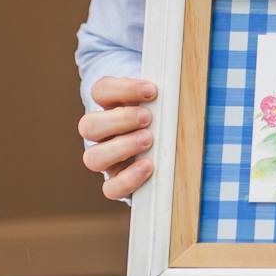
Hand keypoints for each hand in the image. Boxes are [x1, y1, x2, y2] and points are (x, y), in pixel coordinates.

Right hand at [78, 77, 158, 199]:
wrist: (167, 148)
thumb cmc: (166, 117)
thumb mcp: (163, 103)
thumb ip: (167, 96)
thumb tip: (187, 87)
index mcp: (110, 106)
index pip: (101, 91)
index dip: (122, 89)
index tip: (152, 90)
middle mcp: (103, 134)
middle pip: (88, 126)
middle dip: (120, 120)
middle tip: (148, 118)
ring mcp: (106, 160)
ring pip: (92, 158)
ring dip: (121, 148)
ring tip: (148, 140)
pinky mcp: (116, 183)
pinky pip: (110, 188)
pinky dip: (128, 178)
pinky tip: (148, 166)